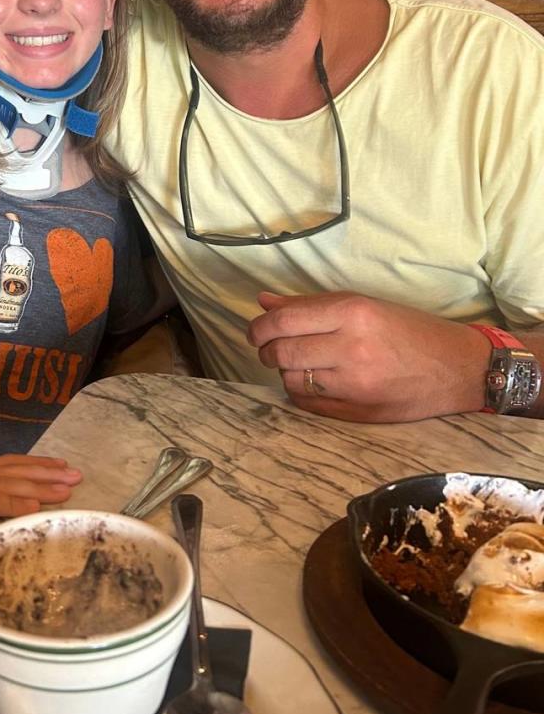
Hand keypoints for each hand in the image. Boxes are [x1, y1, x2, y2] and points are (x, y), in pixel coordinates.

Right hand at [0, 454, 82, 562]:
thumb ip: (1, 511)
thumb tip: (40, 507)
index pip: (7, 464)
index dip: (37, 464)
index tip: (64, 467)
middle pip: (9, 469)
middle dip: (45, 473)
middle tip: (75, 476)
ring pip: (4, 482)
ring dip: (38, 487)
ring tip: (64, 492)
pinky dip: (14, 503)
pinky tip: (36, 508)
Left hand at [248, 290, 489, 421]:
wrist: (457, 369)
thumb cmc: (408, 330)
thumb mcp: (362, 304)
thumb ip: (309, 305)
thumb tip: (263, 302)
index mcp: (352, 313)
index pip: (283, 321)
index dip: (260, 328)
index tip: (257, 331)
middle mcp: (351, 347)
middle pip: (282, 353)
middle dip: (269, 351)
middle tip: (275, 348)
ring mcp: (354, 384)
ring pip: (291, 380)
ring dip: (287, 372)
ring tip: (303, 363)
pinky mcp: (358, 412)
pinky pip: (307, 405)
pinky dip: (301, 393)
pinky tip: (316, 382)